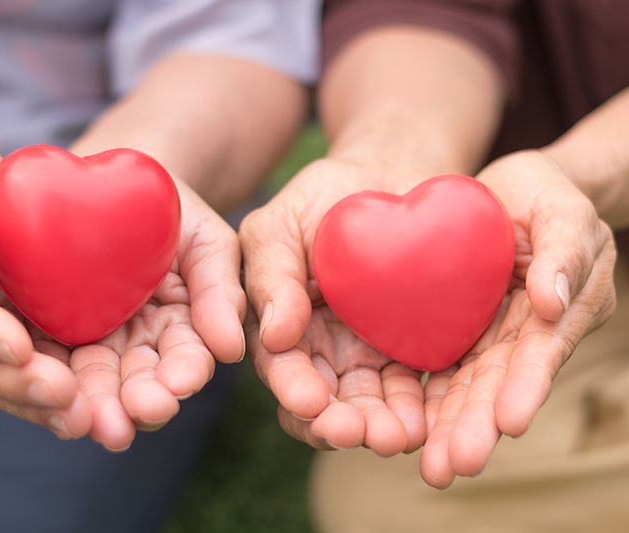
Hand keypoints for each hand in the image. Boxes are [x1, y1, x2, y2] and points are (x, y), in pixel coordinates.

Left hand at [70, 181, 246, 450]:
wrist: (110, 178)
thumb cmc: (169, 209)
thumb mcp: (206, 241)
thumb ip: (221, 291)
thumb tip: (232, 351)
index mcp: (181, 328)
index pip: (187, 357)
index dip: (183, 373)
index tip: (178, 384)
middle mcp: (138, 347)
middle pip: (138, 383)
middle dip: (136, 403)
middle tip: (133, 417)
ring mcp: (94, 343)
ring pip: (93, 384)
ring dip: (94, 406)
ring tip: (90, 423)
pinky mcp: (49, 335)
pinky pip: (45, 361)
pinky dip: (44, 379)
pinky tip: (41, 391)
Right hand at [240, 158, 426, 453]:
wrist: (392, 174)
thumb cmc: (326, 194)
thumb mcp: (283, 223)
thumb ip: (270, 274)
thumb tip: (273, 337)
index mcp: (282, 326)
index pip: (282, 367)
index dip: (294, 388)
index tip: (310, 402)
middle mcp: (322, 350)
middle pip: (326, 401)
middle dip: (340, 423)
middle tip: (359, 433)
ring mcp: (368, 355)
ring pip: (371, 404)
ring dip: (382, 425)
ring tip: (399, 436)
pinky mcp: (413, 350)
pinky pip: (418, 387)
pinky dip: (422, 408)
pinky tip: (431, 419)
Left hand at [420, 150, 616, 487]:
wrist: (509, 190)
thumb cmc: (545, 193)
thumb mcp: (561, 208)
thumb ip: (564, 250)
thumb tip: (554, 305)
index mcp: (562, 308)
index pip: (542, 353)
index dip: (525, 388)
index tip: (507, 424)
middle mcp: (527, 332)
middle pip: (502, 384)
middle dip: (478, 425)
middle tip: (452, 466)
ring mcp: (492, 336)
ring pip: (470, 386)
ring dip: (451, 426)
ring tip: (432, 468)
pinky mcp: (459, 329)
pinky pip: (442, 367)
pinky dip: (429, 399)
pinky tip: (408, 429)